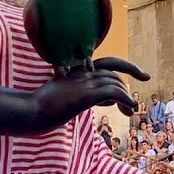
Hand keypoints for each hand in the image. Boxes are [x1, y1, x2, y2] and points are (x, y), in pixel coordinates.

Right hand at [30, 58, 149, 129]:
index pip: (107, 62)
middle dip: (132, 74)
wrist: (30, 111)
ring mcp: (83, 83)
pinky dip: (124, 99)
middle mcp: (82, 73)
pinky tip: (128, 108)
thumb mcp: (67, 97)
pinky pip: (112, 92)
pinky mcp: (85, 95)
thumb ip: (87, 96)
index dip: (125, 65)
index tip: (139, 73)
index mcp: (77, 71)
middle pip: (114, 68)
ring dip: (126, 96)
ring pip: (114, 82)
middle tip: (143, 84)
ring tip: (130, 111)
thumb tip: (106, 100)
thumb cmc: (43, 108)